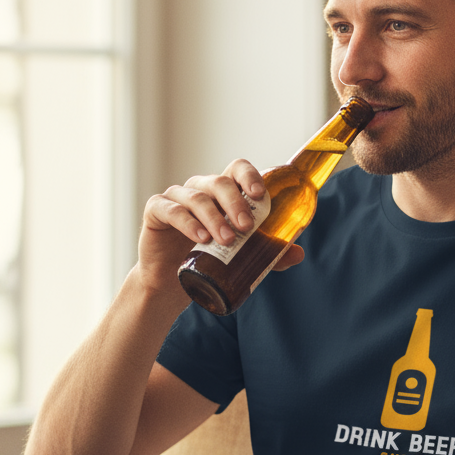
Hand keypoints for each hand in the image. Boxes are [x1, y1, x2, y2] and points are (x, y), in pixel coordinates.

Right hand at [139, 160, 304, 296]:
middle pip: (219, 183)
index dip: (249, 177)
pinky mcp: (156, 211)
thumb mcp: (241, 256)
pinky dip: (187, 222)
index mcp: (222, 193)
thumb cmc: (207, 261)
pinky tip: (200, 237)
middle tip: (247, 227)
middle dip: (236, 203)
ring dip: (215, 217)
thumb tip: (298, 254)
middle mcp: (200, 190)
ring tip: (226, 240)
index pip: (236, 171)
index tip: (261, 196)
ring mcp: (176, 198)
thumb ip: (267, 252)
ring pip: (197, 198)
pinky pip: (172, 210)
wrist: (170, 283)